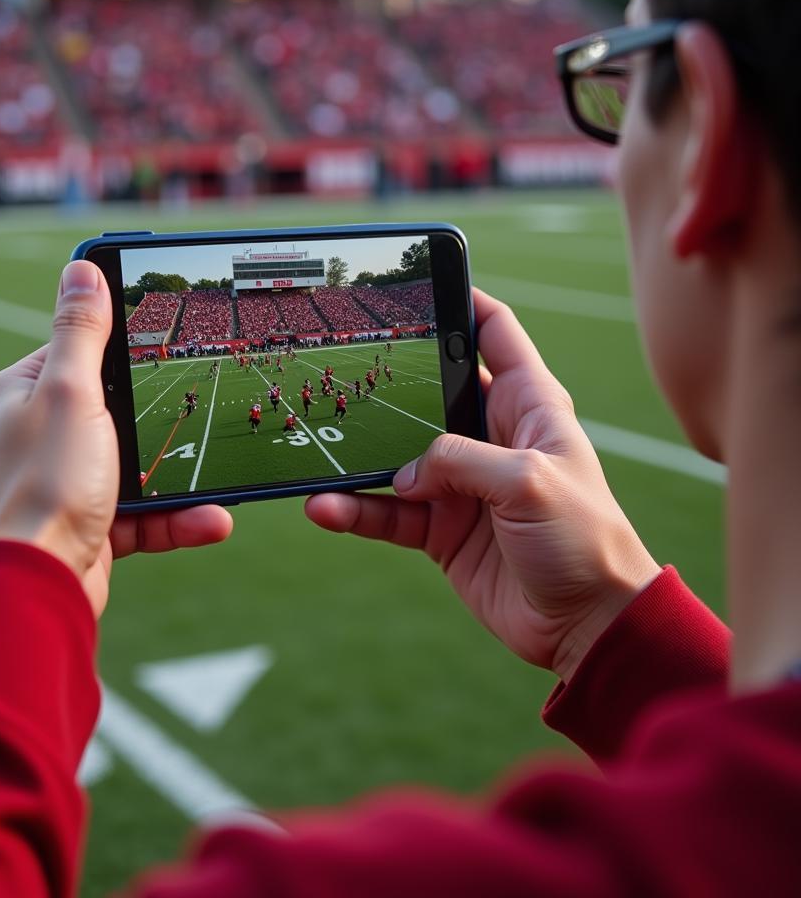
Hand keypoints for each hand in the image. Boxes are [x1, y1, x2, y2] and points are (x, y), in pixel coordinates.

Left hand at [0, 260, 232, 617]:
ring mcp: (62, 486)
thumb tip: (80, 269)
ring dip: (180, 480)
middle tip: (204, 411)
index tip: (167, 341)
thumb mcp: (71, 393)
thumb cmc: (45, 484)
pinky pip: (139, 514)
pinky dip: (175, 518)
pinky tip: (211, 520)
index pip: (74, 353)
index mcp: (22, 395)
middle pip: (112, 413)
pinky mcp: (86, 528)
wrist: (35, 589)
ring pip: (133, 468)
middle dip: (163, 421)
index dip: (120, 347)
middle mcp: (35, 437)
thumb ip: (82, 333)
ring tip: (224, 488)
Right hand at [306, 289, 659, 681]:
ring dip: (359, 455)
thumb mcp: (529, 482)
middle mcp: (490, 436)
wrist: (587, 625)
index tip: (421, 280)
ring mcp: (461, 483)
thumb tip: (406, 470)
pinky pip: (388, 510)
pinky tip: (326, 507)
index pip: (494, 333)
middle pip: (429, 388)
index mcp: (528, 405)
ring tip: (318, 450)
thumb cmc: (584, 540)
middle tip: (340, 360)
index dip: (462, 301)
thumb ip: (462, 461)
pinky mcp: (440, 527)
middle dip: (388, 376)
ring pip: (398, 456)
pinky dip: (356, 510)